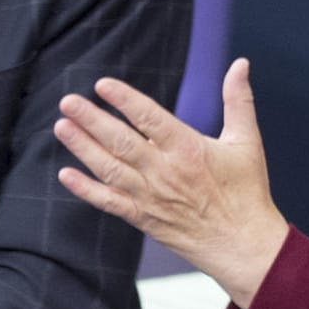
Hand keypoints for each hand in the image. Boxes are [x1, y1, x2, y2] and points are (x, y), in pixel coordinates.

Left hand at [54, 58, 289, 308]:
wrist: (244, 246)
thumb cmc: (247, 191)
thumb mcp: (246, 141)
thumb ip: (238, 99)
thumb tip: (240, 62)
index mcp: (188, 149)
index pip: (149, 118)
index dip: (124, 99)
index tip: (101, 84)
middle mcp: (164, 172)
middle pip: (121, 141)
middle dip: (91, 120)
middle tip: (67, 101)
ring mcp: (150, 197)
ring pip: (110, 169)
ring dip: (83, 148)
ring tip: (61, 126)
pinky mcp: (143, 218)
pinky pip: (109, 203)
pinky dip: (86, 189)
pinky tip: (65, 175)